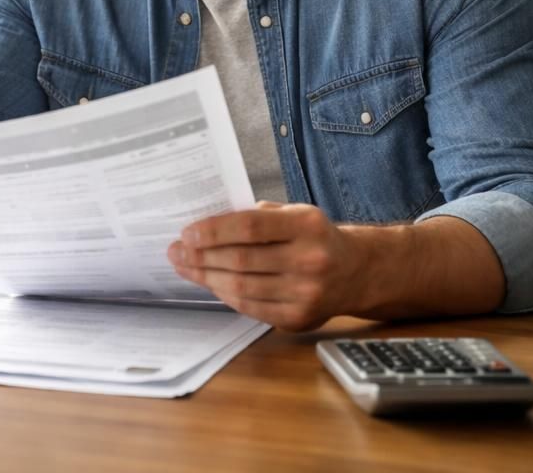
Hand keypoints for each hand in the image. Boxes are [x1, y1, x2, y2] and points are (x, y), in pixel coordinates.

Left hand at [167, 202, 369, 331]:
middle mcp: (310, 260)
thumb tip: (206, 224)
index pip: (251, 227)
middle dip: (201, 256)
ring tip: (185, 266)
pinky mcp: (299, 319)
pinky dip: (225, 295)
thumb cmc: (314, 238)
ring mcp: (306, 294)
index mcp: (307, 226)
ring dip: (206, 277)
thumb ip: (256, 216)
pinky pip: (250, 308)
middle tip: (176, 250)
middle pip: (242, 260)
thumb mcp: (295, 214)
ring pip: (242, 287)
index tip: (187, 233)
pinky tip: (210, 283)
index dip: (214, 231)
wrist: (356, 272)